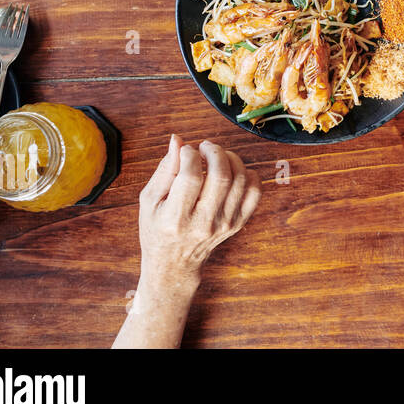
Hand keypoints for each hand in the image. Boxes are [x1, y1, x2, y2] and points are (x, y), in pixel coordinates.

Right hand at [137, 134, 259, 287]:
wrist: (174, 263)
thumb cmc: (157, 228)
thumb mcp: (149, 200)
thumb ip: (165, 168)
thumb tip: (177, 140)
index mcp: (175, 219)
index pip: (190, 177)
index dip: (190, 155)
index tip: (186, 151)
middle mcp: (203, 224)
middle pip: (221, 176)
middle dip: (214, 152)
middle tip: (204, 147)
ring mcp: (224, 224)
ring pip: (240, 180)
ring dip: (230, 158)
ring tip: (216, 156)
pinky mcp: (237, 224)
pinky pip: (254, 193)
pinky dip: (248, 175)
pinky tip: (233, 170)